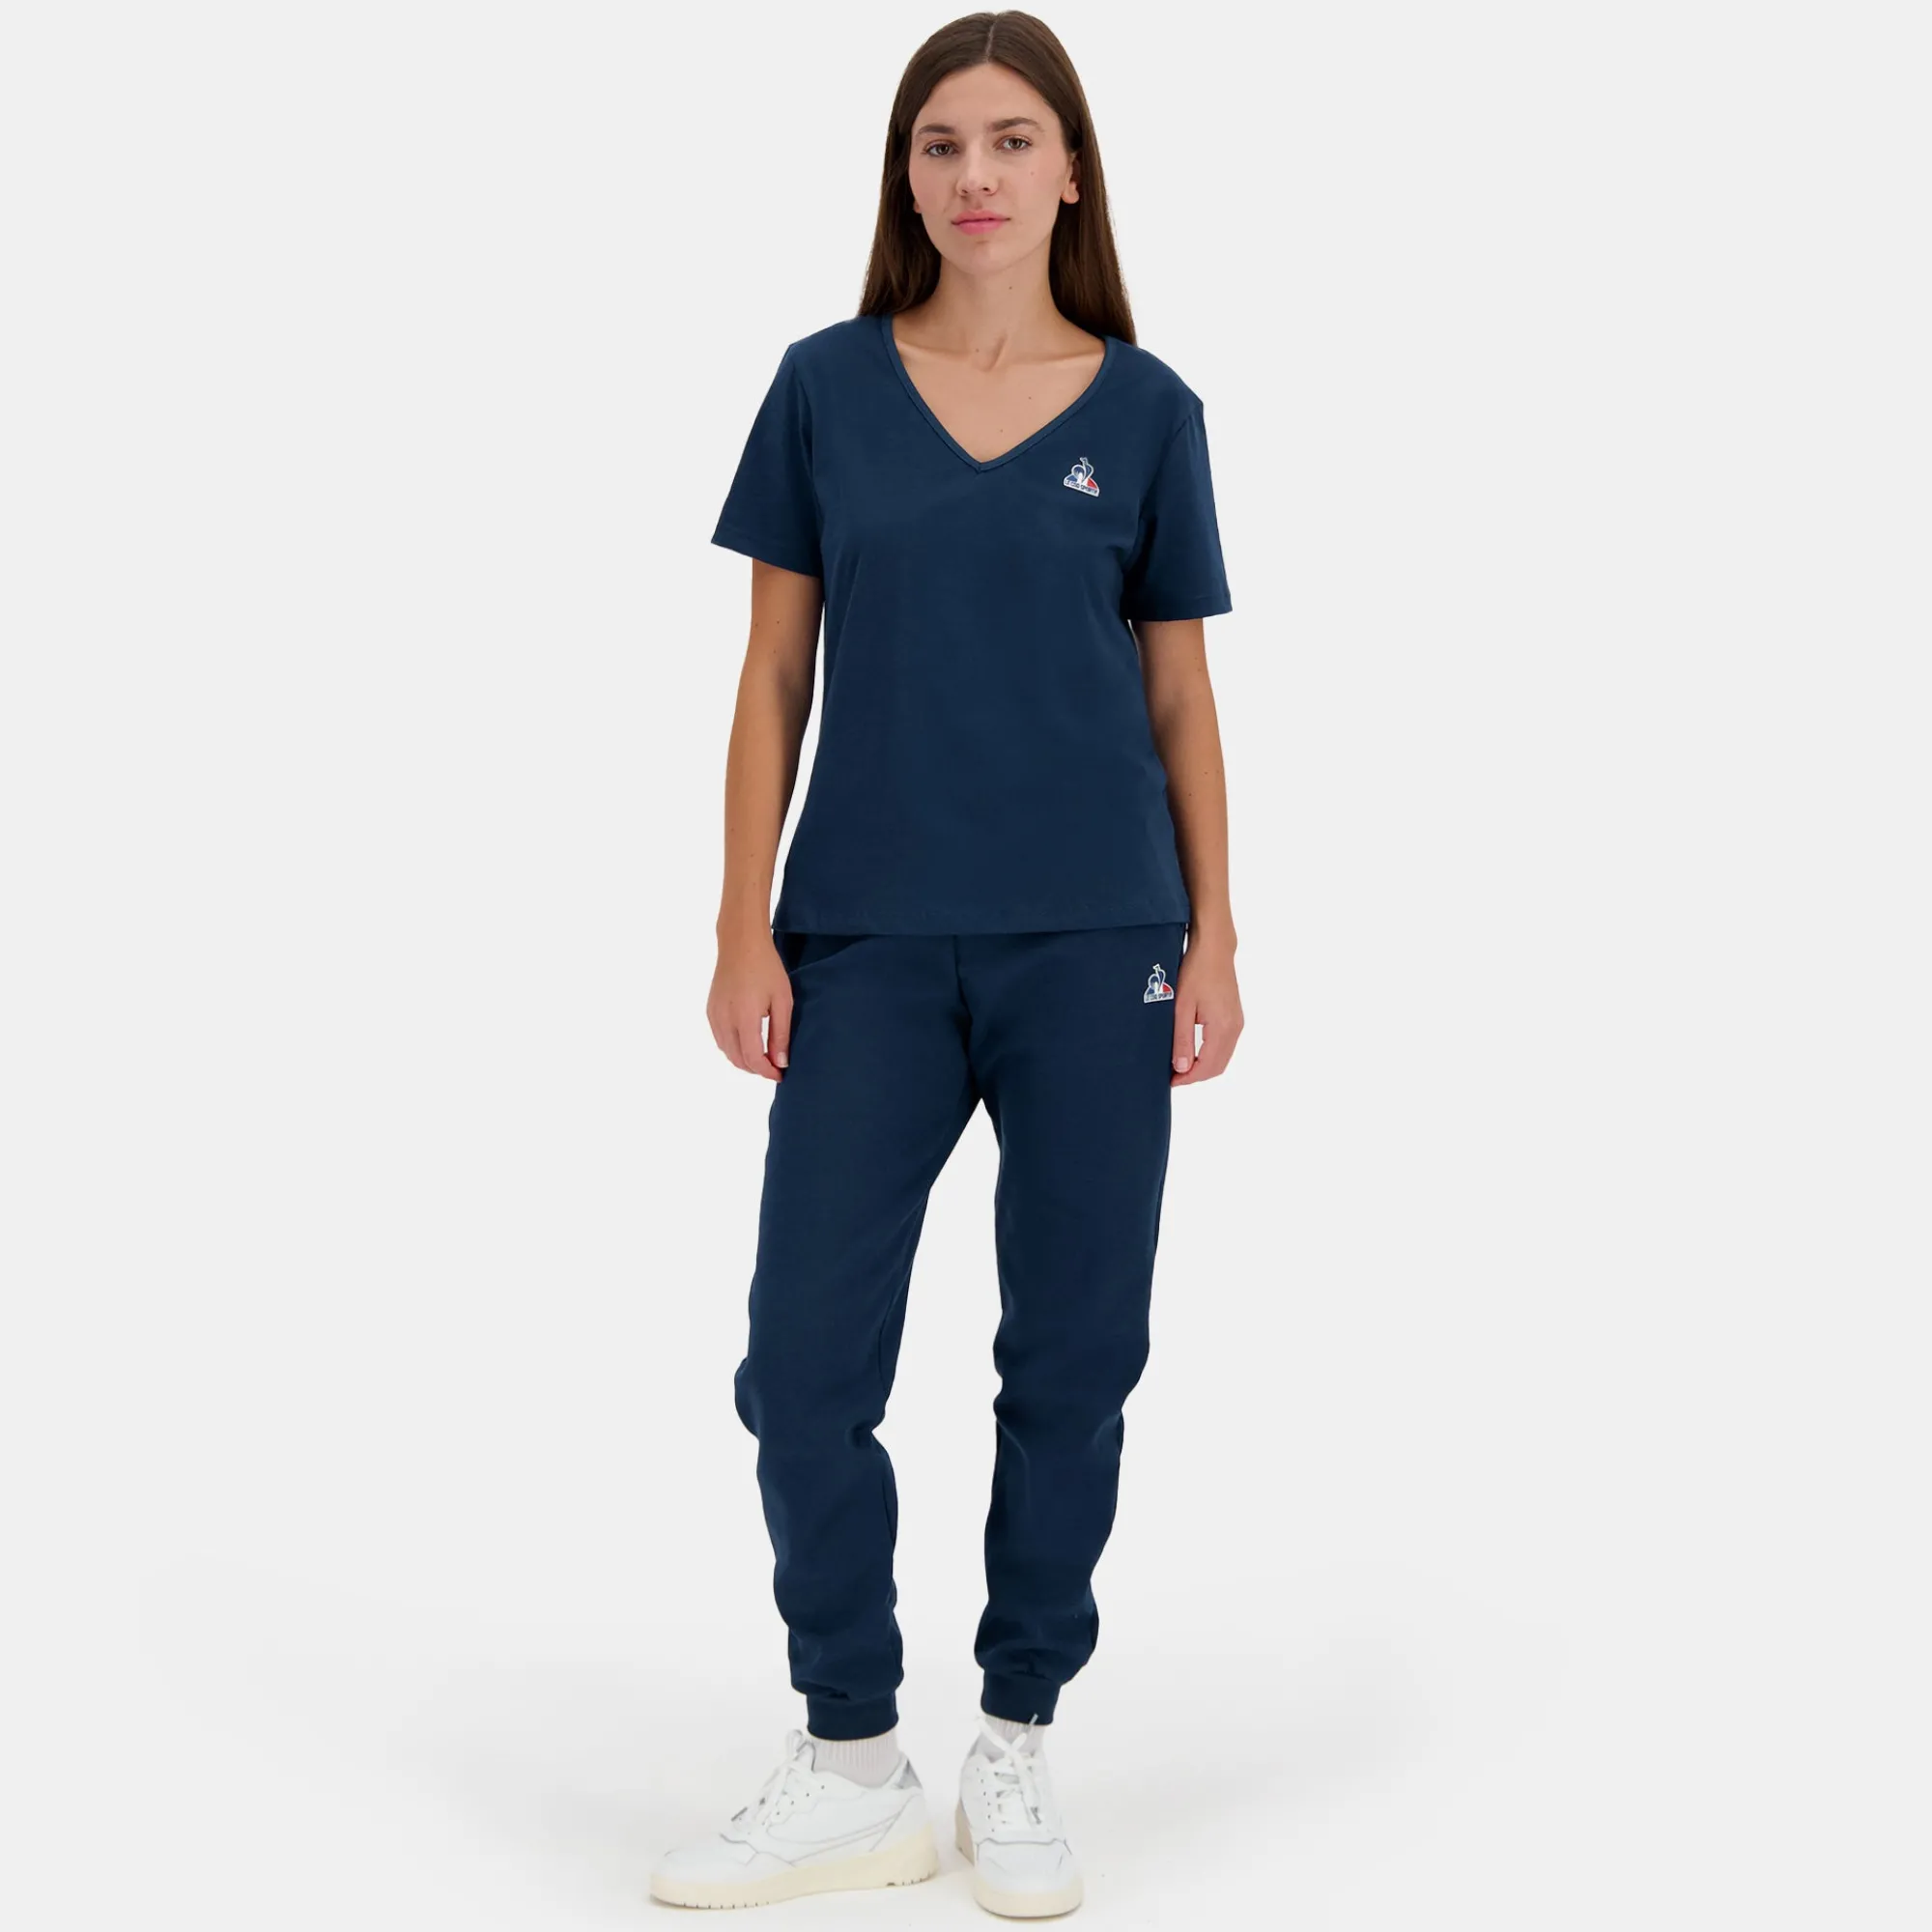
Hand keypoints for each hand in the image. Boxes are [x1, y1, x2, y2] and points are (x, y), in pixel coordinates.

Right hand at [708, 925, 791, 1080]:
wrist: (741, 943)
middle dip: (756, 1069)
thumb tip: (780, 1062)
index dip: (767, 1071)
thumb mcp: (782, 1000)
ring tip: (763, 1057)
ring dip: (744, 1060)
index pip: (753, 1058)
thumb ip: (781, 1034)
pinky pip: (720, 1039)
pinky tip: (747, 1042)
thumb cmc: (767, 968)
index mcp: (744, 1017)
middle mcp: (724, 1019)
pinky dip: (733, 1048)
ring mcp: (714, 1015)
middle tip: (774, 1067)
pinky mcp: (710, 1010)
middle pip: (737, 1059)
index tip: (780, 1074)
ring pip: (726, 1051)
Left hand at [1170, 933, 1241, 1084]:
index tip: (1170, 1081)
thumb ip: (1182, 1039)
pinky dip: (1210, 1055)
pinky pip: (1225, 1046)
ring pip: (1222, 1058)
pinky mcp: (1235, 1017)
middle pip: (1217, 1067)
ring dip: (1203, 1066)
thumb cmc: (1196, 972)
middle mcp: (1234, 1028)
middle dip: (1196, 1076)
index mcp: (1222, 1027)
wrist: (1214, 949)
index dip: (1188, 1078)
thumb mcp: (1181, 1007)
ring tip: (1180, 1065)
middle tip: (1173, 1076)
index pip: (1207, 1066)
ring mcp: (1237, 1023)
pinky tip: (1193, 1051)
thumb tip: (1181, 1068)